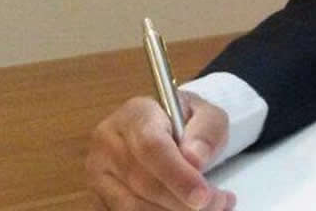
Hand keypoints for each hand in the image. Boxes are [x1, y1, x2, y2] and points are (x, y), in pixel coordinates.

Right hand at [87, 91, 234, 209]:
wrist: (169, 132)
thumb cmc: (187, 123)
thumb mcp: (209, 116)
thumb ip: (207, 131)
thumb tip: (195, 158)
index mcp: (134, 114)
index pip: (151, 147)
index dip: (178, 175)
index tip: (203, 195)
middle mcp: (108, 143)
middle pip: (143, 182)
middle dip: (183, 200)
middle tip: (217, 203)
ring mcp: (98, 174)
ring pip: (133, 206)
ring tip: (210, 209)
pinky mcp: (100, 198)